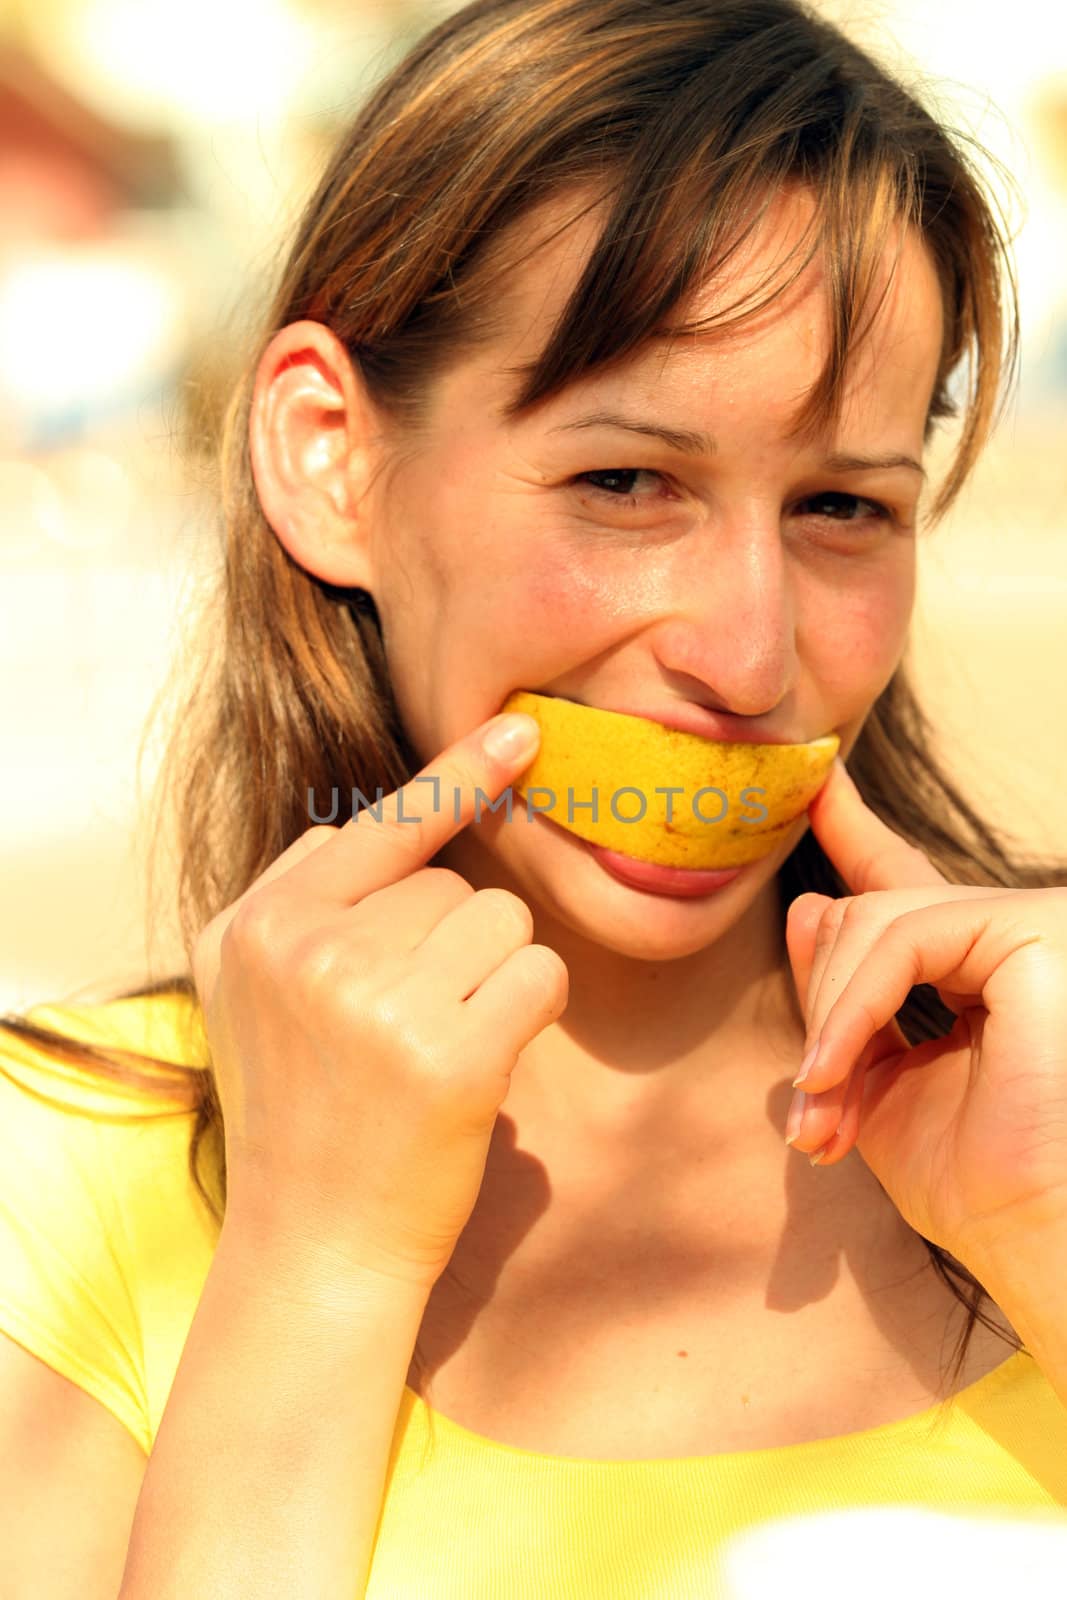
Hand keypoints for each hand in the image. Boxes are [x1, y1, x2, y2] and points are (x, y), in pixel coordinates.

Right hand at [191, 711, 568, 1291]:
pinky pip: (538, 971)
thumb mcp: (253, 995)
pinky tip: (486, 1059)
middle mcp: (303, 951)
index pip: (374, 827)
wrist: (316, 1247)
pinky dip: (532, 1009)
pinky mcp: (449, 1056)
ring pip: (500, 919)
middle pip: (448, 884)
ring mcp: (374, 1002)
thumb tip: (405, 811)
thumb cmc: (302, 1112)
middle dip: (453, 945)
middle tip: (408, 1028)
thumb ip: (305, 902)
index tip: (521, 730)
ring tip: (442, 1042)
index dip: (455, 777)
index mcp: (254, 927)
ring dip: (495, 975)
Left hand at [783, 757, 1066, 1267]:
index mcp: (983, 965)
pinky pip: (902, 938)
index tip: (818, 786)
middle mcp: (1014, 934)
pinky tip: (834, 1065)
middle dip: (825, 1006)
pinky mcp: (1033, 931)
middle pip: (872, 911)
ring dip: (832, 1017)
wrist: (1040, 1241)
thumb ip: (842, 998)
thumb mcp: (877, 1078)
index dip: (857, 834)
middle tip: (813, 1106)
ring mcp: (1032, 924)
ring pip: (877, 919)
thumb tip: (807, 905)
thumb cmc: (975, 1184)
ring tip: (824, 1097)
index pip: (908, 886)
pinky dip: (852, 1005)